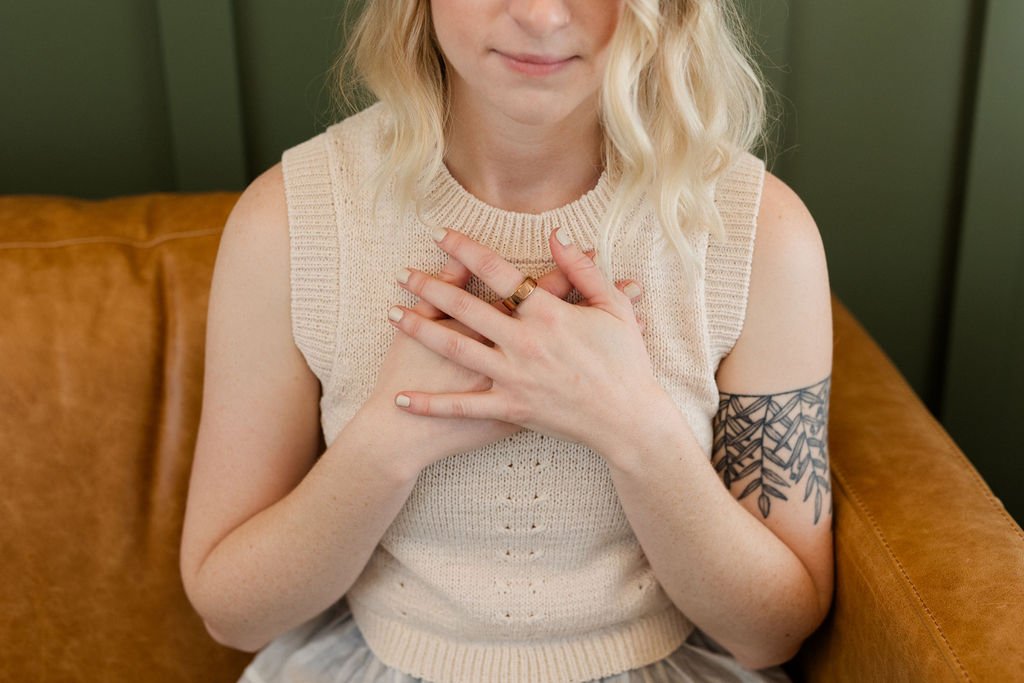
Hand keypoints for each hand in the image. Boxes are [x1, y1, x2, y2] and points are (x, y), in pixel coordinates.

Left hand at [386, 226, 657, 451]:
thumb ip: (581, 269)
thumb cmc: (626, 361)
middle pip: (465, 307)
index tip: (441, 236)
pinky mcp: (510, 408)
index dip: (465, 250)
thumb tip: (557, 234)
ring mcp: (513, 377)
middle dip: (430, 287)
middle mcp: (524, 342)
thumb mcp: (612, 306)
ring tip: (392, 314)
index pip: (498, 273)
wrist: (629, 419)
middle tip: (403, 274)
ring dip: (420, 330)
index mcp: (548, 313)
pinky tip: (401, 398)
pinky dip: (431, 404)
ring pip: (456, 348)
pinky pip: (463, 406)